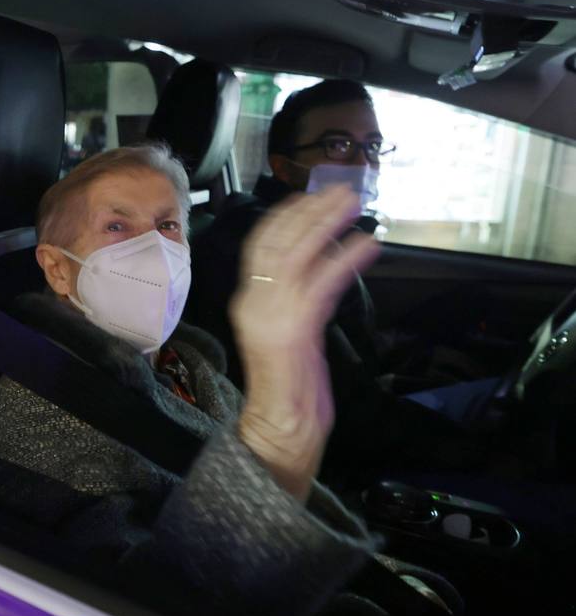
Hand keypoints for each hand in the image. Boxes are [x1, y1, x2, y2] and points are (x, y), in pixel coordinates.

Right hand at [230, 185, 380, 500]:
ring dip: (325, 223)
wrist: (281, 427)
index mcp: (248, 300)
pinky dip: (345, 258)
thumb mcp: (286, 329)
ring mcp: (270, 314)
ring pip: (295, 253)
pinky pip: (322, 282)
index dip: (286, 216)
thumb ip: (295, 297)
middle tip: (339, 189)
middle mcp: (253, 301)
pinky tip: (367, 244)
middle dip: (307, 210)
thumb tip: (319, 262)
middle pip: (275, 240)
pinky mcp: (293, 329)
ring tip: (353, 204)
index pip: (261, 244)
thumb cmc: (290, 384)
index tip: (311, 197)